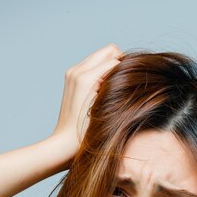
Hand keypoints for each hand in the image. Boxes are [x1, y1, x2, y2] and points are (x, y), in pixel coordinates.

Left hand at [49, 43, 123, 162]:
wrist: (64, 145)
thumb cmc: (85, 134)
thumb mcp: (105, 109)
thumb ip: (114, 85)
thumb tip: (126, 71)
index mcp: (85, 78)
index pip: (115, 59)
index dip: (127, 69)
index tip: (132, 85)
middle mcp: (77, 71)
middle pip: (109, 51)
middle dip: (119, 63)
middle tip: (124, 85)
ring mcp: (72, 73)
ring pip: (100, 56)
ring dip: (110, 68)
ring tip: (113, 90)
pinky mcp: (71, 78)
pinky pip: (92, 65)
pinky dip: (101, 72)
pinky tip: (103, 91)